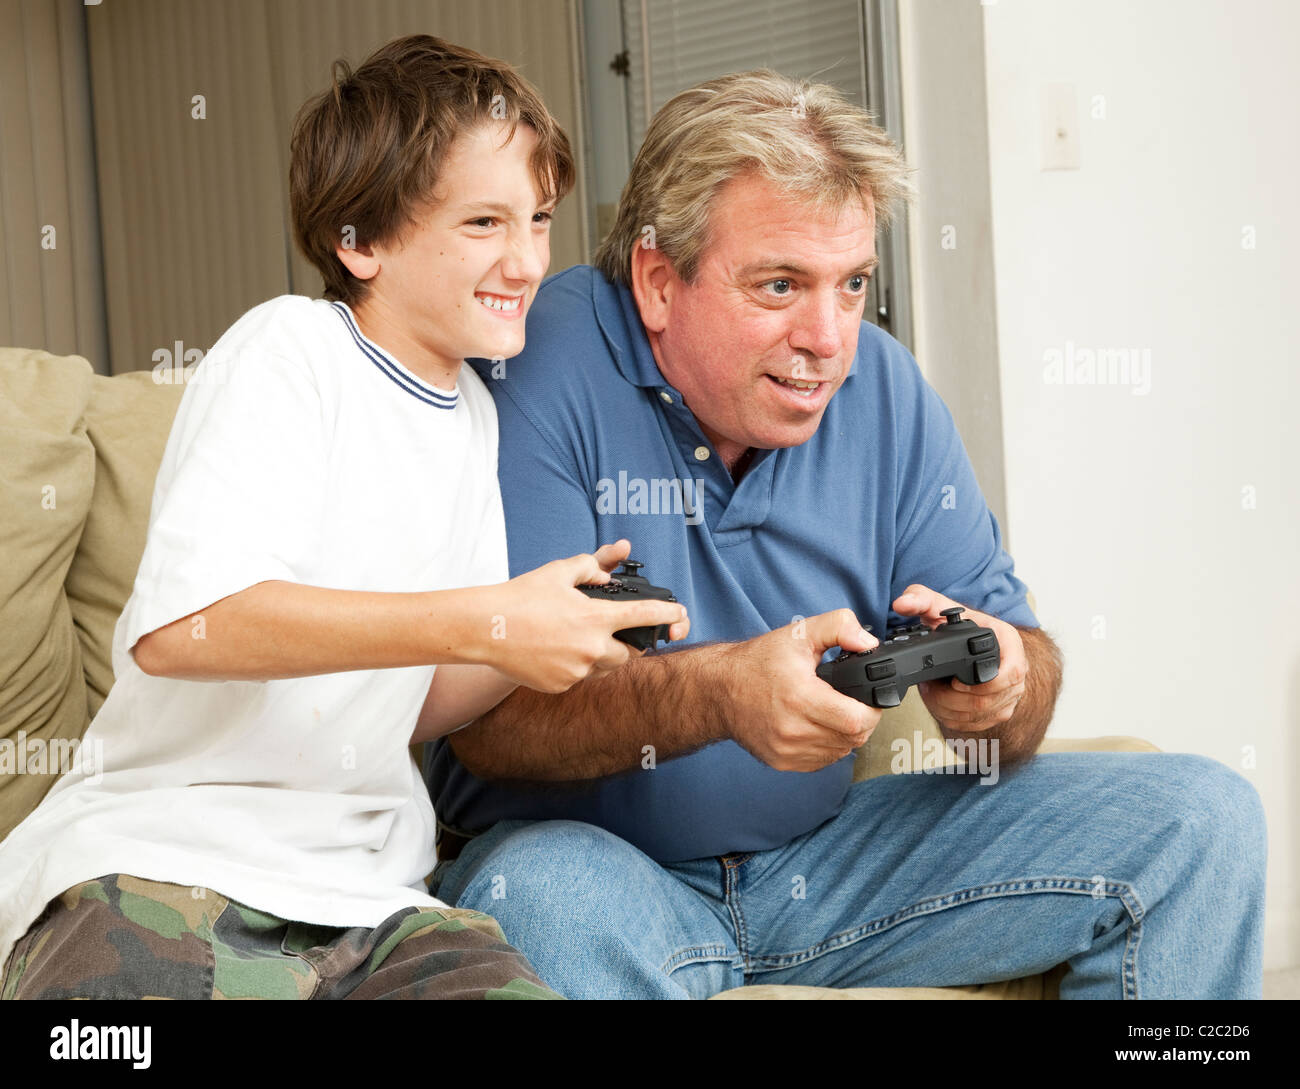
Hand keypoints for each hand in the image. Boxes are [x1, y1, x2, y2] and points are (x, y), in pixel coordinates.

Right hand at [481, 540, 688, 693]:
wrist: (485, 628)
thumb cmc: (521, 596)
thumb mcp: (558, 572)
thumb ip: (590, 567)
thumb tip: (608, 570)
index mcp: (595, 618)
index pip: (643, 616)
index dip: (667, 614)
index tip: (679, 614)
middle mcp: (591, 648)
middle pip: (628, 654)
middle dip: (626, 644)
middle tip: (611, 632)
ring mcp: (576, 671)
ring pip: (603, 667)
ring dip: (600, 655)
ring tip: (575, 637)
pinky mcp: (560, 685)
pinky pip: (579, 677)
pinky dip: (574, 665)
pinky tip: (553, 651)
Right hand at [723, 610, 880, 771]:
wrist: (719, 689)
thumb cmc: (758, 661)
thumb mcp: (800, 633)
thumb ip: (840, 628)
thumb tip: (869, 644)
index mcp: (800, 698)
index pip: (856, 721)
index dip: (871, 710)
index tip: (866, 698)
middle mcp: (792, 730)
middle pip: (853, 738)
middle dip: (861, 721)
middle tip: (851, 703)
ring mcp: (787, 750)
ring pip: (840, 752)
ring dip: (844, 734)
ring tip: (832, 712)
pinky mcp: (782, 762)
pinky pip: (822, 761)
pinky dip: (828, 746)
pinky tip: (818, 726)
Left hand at [892, 584, 1026, 731]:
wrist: (976, 642)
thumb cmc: (962, 625)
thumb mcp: (942, 607)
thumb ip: (921, 599)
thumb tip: (902, 604)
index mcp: (1009, 643)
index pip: (1010, 673)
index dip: (981, 684)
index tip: (954, 682)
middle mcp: (1016, 671)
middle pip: (987, 701)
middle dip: (950, 699)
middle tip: (929, 687)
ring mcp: (1010, 694)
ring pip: (979, 716)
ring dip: (947, 709)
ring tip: (932, 692)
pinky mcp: (1000, 710)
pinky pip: (976, 724)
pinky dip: (952, 717)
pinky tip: (941, 702)